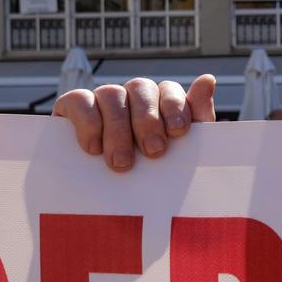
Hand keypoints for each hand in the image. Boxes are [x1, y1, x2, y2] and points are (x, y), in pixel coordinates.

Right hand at [52, 75, 216, 171]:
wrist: (108, 201)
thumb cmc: (153, 172)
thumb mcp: (181, 153)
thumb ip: (197, 118)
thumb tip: (208, 79)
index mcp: (160, 103)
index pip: (169, 90)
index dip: (175, 107)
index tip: (178, 133)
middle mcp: (132, 96)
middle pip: (140, 88)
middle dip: (148, 120)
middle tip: (153, 152)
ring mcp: (102, 99)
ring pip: (111, 94)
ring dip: (119, 128)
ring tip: (122, 162)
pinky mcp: (73, 107)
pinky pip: (79, 100)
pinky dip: (88, 122)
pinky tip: (93, 148)